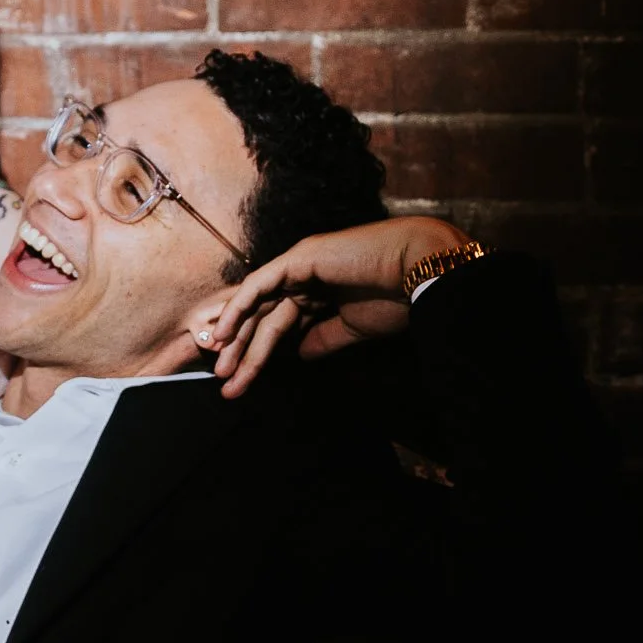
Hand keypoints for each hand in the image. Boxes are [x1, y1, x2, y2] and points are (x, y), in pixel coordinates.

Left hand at [203, 216, 469, 397]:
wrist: (418, 270)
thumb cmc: (395, 298)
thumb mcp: (354, 328)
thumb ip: (324, 340)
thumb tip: (300, 355)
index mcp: (318, 294)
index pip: (278, 326)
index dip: (257, 353)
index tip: (240, 382)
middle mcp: (304, 279)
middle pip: (263, 319)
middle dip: (243, 351)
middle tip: (226, 383)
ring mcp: (298, 266)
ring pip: (258, 305)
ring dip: (237, 336)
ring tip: (223, 368)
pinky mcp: (298, 258)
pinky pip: (259, 284)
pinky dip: (240, 307)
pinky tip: (225, 332)